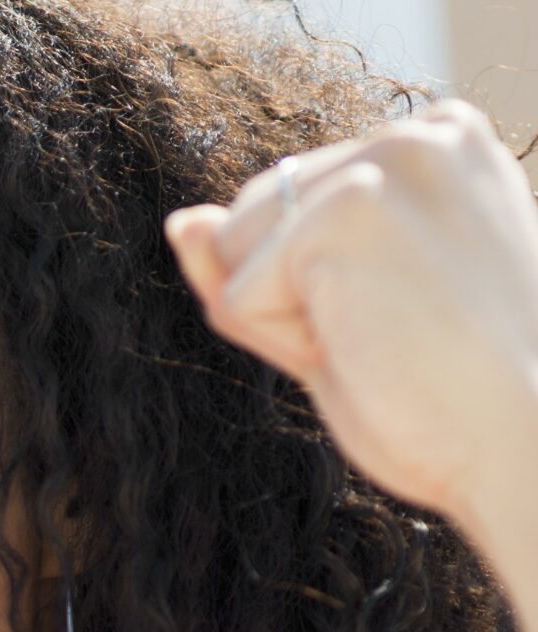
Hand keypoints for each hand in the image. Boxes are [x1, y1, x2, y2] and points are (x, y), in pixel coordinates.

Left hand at [165, 101, 537, 545]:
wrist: (523, 445)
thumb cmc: (447, 395)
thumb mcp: (340, 312)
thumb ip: (260, 259)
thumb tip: (179, 220)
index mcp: (437, 144)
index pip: (286, 208)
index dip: (315, 290)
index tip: (412, 317)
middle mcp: (416, 133)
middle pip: (247, 221)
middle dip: (289, 301)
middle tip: (396, 338)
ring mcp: (383, 163)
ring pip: (232, 255)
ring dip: (283, 324)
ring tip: (386, 341)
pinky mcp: (346, 210)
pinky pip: (237, 298)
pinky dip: (283, 346)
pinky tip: (372, 348)